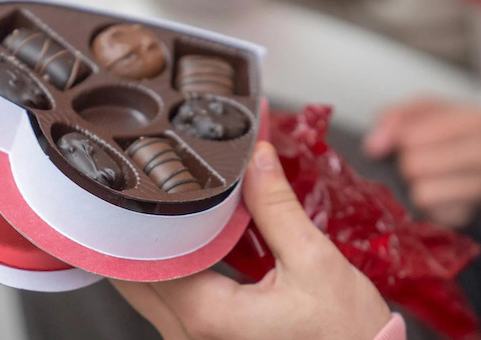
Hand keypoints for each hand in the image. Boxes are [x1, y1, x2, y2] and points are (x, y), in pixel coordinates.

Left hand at [111, 142, 391, 339]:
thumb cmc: (345, 334)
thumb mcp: (314, 261)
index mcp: (207, 314)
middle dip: (144, 230)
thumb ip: (276, 207)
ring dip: (158, 251)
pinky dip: (175, 271)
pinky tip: (194, 243)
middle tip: (159, 187)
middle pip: (136, 275)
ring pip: (148, 291)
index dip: (149, 212)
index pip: (149, 255)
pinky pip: (170, 304)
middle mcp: (188, 336)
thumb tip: (256, 158)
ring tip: (176, 209)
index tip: (157, 178)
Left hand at [363, 98, 480, 227]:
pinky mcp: (470, 216)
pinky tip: (436, 193)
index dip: (399, 140)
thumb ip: (398, 116)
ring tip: (427, 176)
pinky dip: (425, 205)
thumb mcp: (429, 110)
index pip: (414, 137)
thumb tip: (375, 145)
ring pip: (421, 194)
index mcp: (477, 122)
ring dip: (414, 186)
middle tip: (415, 160)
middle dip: (406, 163)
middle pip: (415, 165)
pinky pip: (428, 215)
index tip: (401, 141)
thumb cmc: (457, 132)